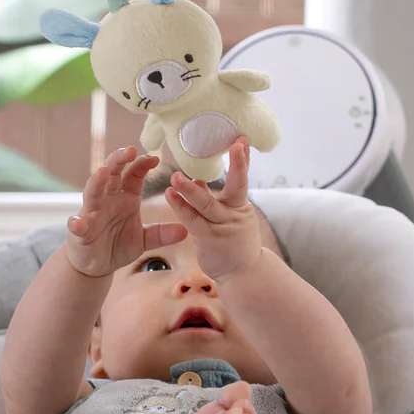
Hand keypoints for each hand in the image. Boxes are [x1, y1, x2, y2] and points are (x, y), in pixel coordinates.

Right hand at [67, 147, 187, 277]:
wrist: (96, 265)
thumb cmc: (117, 245)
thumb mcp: (145, 240)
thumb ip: (162, 234)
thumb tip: (185, 230)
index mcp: (125, 197)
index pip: (133, 174)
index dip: (142, 164)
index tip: (155, 158)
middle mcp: (108, 200)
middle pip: (111, 174)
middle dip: (118, 160)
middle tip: (129, 151)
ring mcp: (92, 213)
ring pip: (93, 191)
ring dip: (97, 181)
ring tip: (103, 172)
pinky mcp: (80, 232)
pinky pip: (77, 225)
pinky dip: (77, 222)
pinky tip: (78, 222)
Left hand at [164, 137, 260, 281]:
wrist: (243, 274)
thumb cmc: (233, 243)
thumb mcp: (229, 218)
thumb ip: (214, 198)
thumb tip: (199, 178)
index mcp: (240, 205)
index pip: (243, 178)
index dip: (243, 159)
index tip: (242, 139)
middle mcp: (235, 213)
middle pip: (237, 186)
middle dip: (238, 165)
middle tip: (235, 145)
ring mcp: (223, 227)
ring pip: (207, 204)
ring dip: (191, 190)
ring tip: (176, 177)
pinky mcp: (209, 239)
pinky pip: (192, 220)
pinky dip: (180, 207)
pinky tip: (170, 196)